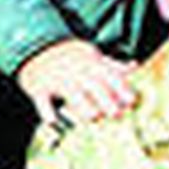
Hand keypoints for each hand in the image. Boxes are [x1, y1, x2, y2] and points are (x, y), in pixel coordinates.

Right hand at [16, 38, 135, 126]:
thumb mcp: (90, 55)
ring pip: (71, 93)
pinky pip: (43, 99)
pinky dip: (46, 110)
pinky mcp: (38, 87)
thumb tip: (135, 66)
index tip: (132, 101)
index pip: (109, 75)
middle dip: (107, 99)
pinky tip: (52, 121)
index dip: (122, 88)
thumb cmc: (69, 56)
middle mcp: (75, 70)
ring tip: (93, 117)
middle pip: (93, 85)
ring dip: (82, 105)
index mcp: (90, 63)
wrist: (33, 47)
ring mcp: (56, 78)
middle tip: (117, 115)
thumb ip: (112, 64)